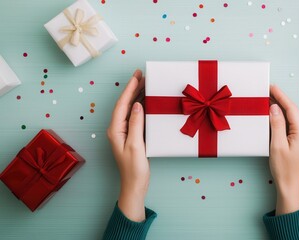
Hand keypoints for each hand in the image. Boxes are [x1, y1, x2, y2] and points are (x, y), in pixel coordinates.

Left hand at [107, 69, 148, 221]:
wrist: (135, 184)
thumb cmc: (134, 168)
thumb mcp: (136, 144)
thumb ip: (136, 123)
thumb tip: (137, 104)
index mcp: (115, 129)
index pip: (122, 104)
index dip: (129, 88)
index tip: (137, 76)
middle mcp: (118, 128)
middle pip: (125, 104)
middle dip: (133, 88)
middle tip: (142, 74)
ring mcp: (125, 132)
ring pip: (131, 108)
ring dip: (138, 95)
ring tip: (146, 83)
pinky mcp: (132, 135)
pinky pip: (136, 116)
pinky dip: (142, 106)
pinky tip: (147, 100)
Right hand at [269, 85, 298, 214]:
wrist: (289, 185)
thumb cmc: (284, 168)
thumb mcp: (277, 145)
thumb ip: (277, 124)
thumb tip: (274, 108)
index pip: (291, 108)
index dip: (281, 96)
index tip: (271, 86)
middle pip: (292, 110)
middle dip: (280, 99)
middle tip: (267, 89)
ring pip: (291, 116)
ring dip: (280, 106)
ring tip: (268, 97)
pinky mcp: (297, 140)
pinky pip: (289, 123)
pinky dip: (281, 116)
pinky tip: (273, 113)